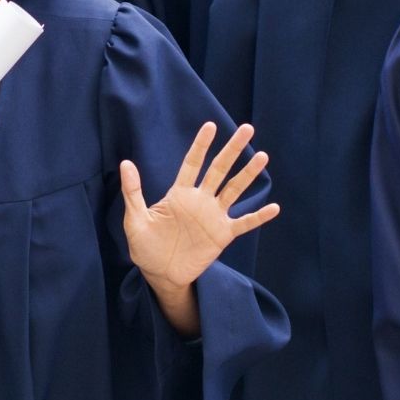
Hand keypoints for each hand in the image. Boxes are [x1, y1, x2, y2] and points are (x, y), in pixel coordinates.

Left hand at [120, 122, 281, 294]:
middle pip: (219, 170)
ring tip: (262, 156)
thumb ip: (133, 192)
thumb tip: (125, 163)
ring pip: (234, 190)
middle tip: (247, 129)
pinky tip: (274, 208)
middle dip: (232, 150)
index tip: (210, 126)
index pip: (192, 164)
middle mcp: (200, 200)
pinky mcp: (223, 235)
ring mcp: (214, 217)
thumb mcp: (135, 220)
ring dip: (248, 174)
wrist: (160, 274)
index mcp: (179, 194)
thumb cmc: (145, 246)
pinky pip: (244, 223)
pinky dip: (258, 217)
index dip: (201, 145)